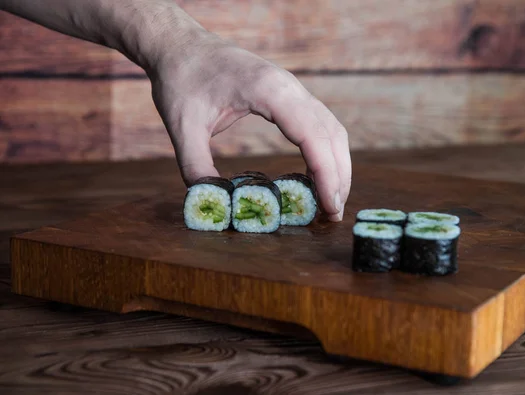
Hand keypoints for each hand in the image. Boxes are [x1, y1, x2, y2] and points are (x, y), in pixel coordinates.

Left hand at [147, 27, 350, 221]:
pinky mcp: (288, 94)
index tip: (329, 206)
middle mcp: (290, 86)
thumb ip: (196, 167)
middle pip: (331, 134)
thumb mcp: (182, 126)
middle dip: (338, 176)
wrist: (180, 44)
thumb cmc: (181, 78)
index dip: (326, 174)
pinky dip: (326, 151)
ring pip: (332, 128)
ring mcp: (292, 88)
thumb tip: (214, 202)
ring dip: (337, 164)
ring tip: (331, 199)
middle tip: (332, 214)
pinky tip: (319, 174)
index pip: (312, 136)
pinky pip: (319, 123)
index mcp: (268, 90)